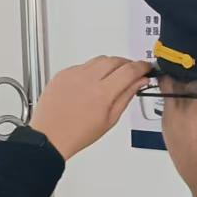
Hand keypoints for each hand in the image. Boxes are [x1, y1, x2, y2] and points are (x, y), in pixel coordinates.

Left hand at [28, 56, 151, 159]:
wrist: (50, 136)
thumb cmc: (77, 134)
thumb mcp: (110, 119)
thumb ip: (126, 96)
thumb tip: (140, 81)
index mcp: (102, 94)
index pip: (129, 70)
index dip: (142, 67)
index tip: (146, 68)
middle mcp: (87, 79)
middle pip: (115, 60)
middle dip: (127, 64)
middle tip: (131, 73)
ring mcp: (73, 74)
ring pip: (99, 59)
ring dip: (110, 65)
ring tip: (110, 79)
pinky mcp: (63, 73)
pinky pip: (83, 65)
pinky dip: (92, 70)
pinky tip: (91, 83)